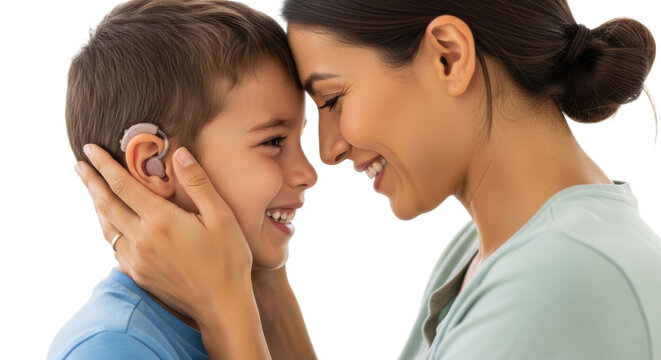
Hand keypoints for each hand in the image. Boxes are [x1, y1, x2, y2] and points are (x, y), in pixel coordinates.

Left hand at [74, 144, 252, 328]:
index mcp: (160, 221)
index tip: (90, 149)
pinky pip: (115, 248)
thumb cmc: (227, 258)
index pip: (122, 185)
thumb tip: (179, 154)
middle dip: (90, 182)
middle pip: (106, 205)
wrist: (221, 305)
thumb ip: (198, 183)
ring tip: (92, 191)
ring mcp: (137, 260)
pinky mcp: (139, 275)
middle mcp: (142, 240)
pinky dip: (109, 230)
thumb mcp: (221, 216)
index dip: (104, 165)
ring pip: (107, 228)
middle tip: (79, 165)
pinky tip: (114, 226)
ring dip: (97, 206)